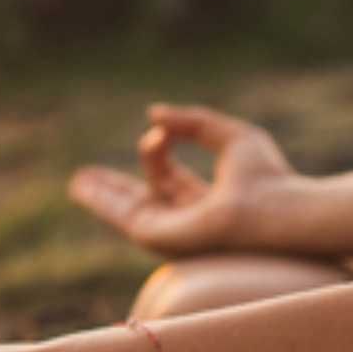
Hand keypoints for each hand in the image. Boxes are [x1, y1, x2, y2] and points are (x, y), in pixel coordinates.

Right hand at [69, 103, 305, 255]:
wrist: (275, 209)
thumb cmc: (267, 178)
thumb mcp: (229, 137)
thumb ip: (192, 122)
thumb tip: (154, 114)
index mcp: (208, 204)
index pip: (170, 178)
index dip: (158, 149)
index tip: (160, 131)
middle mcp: (188, 223)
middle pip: (144, 203)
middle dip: (116, 191)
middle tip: (88, 178)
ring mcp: (172, 233)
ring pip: (127, 212)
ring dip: (101, 196)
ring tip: (77, 182)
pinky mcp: (158, 237)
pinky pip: (123, 216)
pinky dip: (102, 198)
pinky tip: (84, 184)